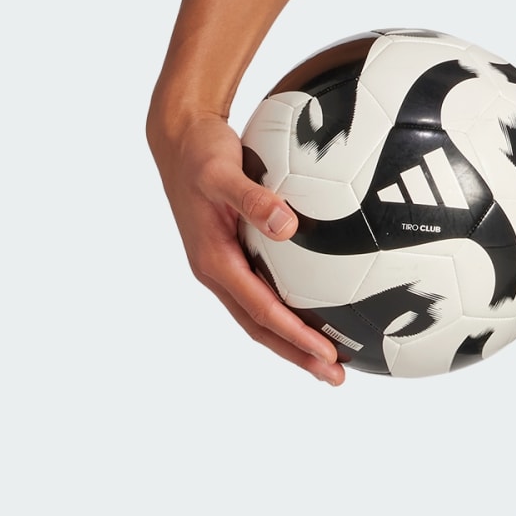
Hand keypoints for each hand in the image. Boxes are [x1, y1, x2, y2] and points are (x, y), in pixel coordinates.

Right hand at [150, 110, 344, 385]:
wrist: (180, 138)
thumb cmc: (201, 152)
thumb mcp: (222, 171)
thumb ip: (253, 198)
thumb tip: (287, 225)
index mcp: (213, 261)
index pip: (261, 310)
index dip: (294, 336)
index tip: (327, 355)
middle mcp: (217, 271)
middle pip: (260, 326)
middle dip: (296, 354)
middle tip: (336, 377)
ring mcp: (223, 264)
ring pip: (260, 313)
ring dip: (292, 337)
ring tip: (329, 357)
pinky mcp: (232, 251)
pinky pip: (261, 288)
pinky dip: (286, 306)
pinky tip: (315, 304)